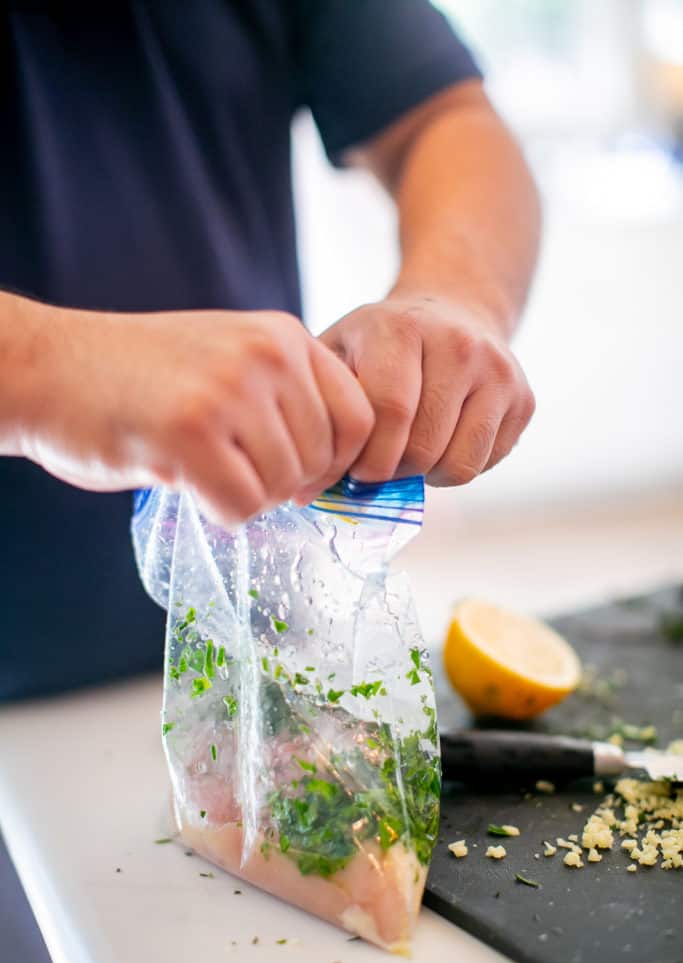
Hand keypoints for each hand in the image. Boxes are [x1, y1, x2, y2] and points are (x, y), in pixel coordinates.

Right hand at [8, 300, 373, 524]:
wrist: (50, 369)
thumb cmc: (138, 376)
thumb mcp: (229, 358)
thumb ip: (286, 395)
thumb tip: (333, 466)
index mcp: (284, 335)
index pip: (361, 417)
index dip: (336, 462)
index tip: (300, 475)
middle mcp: (268, 355)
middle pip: (322, 459)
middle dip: (285, 484)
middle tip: (234, 472)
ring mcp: (231, 391)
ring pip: (283, 486)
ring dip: (247, 495)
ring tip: (202, 468)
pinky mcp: (192, 433)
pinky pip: (242, 505)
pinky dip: (218, 511)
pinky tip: (186, 482)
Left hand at [319, 294, 534, 485]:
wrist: (453, 310)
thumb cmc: (381, 343)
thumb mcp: (340, 350)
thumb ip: (321, 404)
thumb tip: (306, 489)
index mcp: (403, 328)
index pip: (390, 412)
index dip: (368, 458)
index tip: (353, 472)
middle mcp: (460, 344)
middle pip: (424, 446)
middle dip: (393, 472)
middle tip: (378, 468)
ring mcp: (500, 371)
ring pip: (459, 464)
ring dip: (426, 476)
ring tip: (409, 454)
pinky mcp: (525, 399)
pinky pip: (485, 464)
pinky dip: (456, 468)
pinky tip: (440, 443)